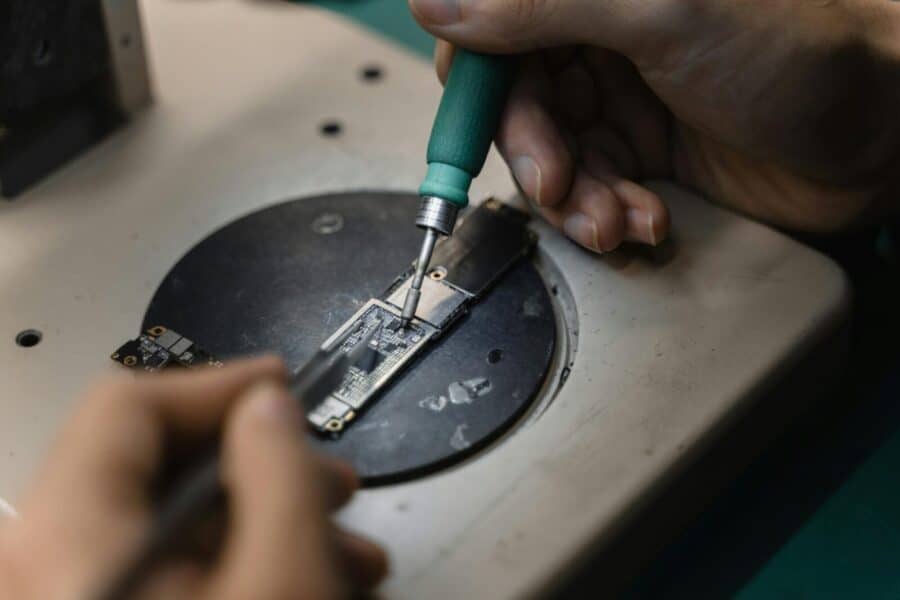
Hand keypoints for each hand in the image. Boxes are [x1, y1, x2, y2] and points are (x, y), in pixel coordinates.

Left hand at [0, 358, 387, 598]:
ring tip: (339, 549)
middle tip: (327, 476)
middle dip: (261, 465)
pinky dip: (233, 563)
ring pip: (166, 525)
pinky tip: (302, 579)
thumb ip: (283, 474)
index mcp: (67, 545)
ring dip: (263, 521)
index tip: (279, 383)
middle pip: (152, 467)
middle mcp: (41, 569)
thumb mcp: (287, 580)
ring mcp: (67, 598)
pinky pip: (161, 569)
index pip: (126, 405)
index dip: (218, 383)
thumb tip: (268, 408)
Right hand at [410, 0, 899, 251]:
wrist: (880, 134)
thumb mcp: (661, 10)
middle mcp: (600, 32)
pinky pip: (589, 190)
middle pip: (515, 99)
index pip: (495, 21)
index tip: (477, 120)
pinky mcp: (643, 152)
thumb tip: (434, 5)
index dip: (476, 73)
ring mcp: (621, 96)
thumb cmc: (795, 51)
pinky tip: (641, 222)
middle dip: (533, 152)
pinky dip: (606, 215)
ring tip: (613, 221)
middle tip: (555, 185)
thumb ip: (541, 3)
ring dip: (573, 199)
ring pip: (549, 155)